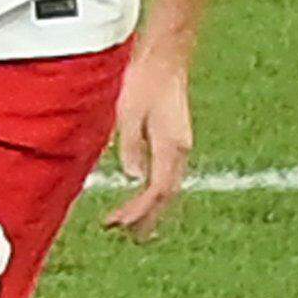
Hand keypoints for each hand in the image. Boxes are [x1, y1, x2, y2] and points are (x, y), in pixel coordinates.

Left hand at [103, 51, 193, 238]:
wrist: (165, 60)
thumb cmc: (143, 83)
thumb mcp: (130, 114)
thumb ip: (131, 146)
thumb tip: (132, 178)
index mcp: (171, 147)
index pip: (156, 191)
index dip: (138, 212)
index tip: (116, 224)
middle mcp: (181, 151)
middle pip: (166, 196)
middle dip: (147, 218)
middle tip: (127, 237)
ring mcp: (181, 146)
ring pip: (169, 187)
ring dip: (152, 209)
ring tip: (134, 227)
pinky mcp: (176, 140)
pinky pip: (168, 175)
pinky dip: (156, 192)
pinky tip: (144, 196)